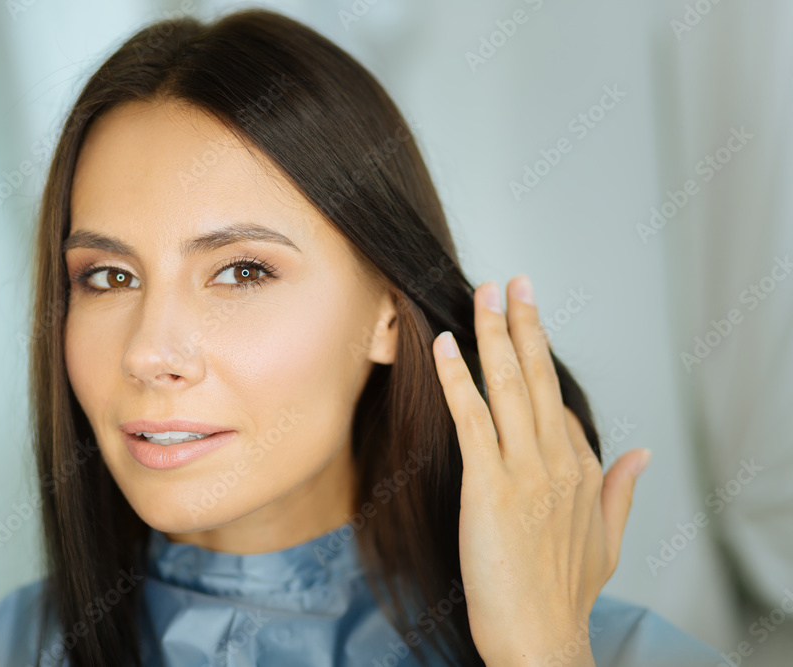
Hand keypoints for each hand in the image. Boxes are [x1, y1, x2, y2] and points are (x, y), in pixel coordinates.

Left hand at [431, 275, 650, 665]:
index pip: (557, 402)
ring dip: (494, 334)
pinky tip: (449, 346)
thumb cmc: (562, 595)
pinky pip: (473, 420)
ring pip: (509, 387)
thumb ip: (623, 490)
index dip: (537, 360)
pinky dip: (460, 380)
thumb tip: (641, 452)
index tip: (524, 321)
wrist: (540, 638)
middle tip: (513, 280)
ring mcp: (526, 472)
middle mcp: (559, 462)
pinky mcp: (490, 487)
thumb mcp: (606, 539)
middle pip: (538, 378)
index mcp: (583, 471)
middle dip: (524, 324)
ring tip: (483, 293)